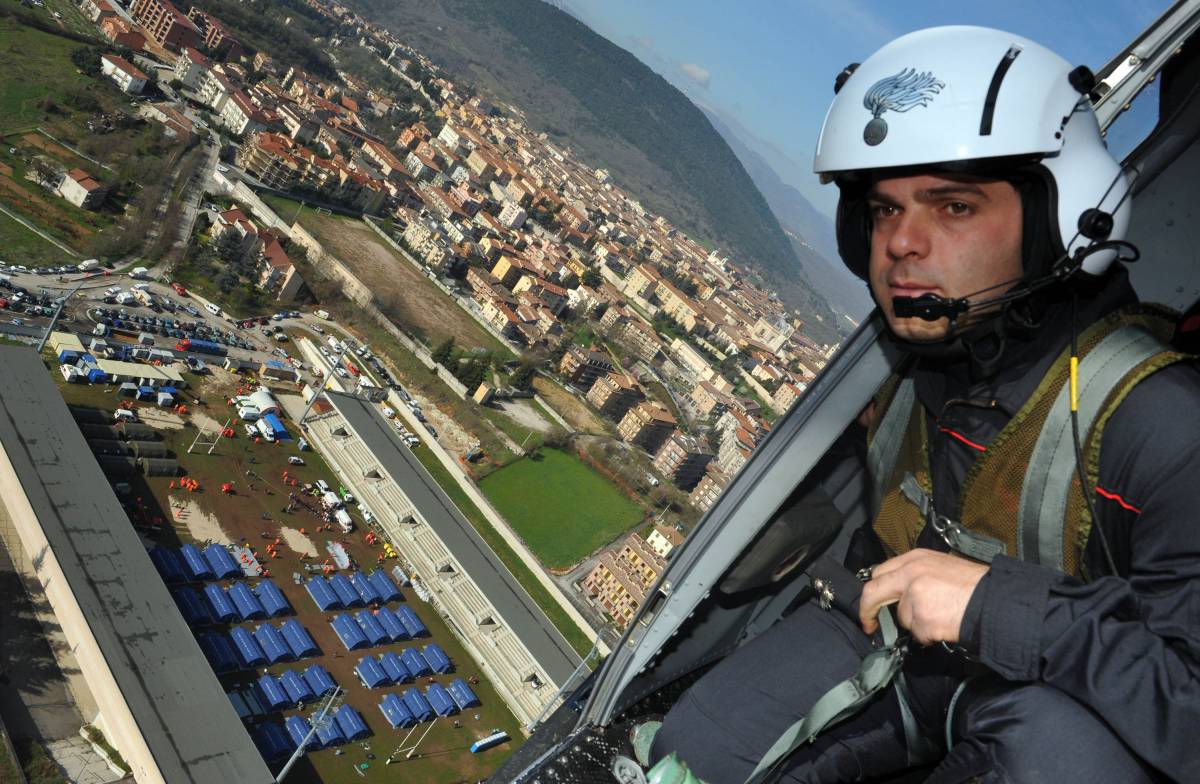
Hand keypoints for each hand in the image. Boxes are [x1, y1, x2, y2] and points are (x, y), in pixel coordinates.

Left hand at [859, 548, 987, 644]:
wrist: (996, 600)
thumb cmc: (975, 585)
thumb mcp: (942, 566)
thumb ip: (917, 575)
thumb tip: (901, 592)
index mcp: (915, 558)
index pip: (880, 572)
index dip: (873, 590)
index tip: (871, 603)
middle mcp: (910, 574)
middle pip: (873, 592)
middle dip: (867, 610)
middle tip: (869, 623)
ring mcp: (915, 596)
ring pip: (903, 618)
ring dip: (918, 624)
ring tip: (942, 617)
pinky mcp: (922, 619)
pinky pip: (918, 634)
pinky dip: (929, 635)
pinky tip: (946, 626)